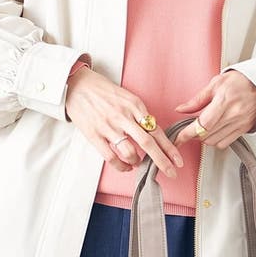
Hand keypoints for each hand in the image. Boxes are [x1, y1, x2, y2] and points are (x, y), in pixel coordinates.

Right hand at [65, 67, 184, 177]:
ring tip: (137, 163)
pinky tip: (125, 166)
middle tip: (171, 172)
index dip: (169, 147)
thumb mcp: (126, 96)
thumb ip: (139, 113)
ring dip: (138, 162)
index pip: (157, 130)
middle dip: (162, 161)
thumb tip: (152, 132)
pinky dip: (121, 166)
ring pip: (130, 152)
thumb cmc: (102, 91)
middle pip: (148, 143)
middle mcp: (124, 116)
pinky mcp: (94, 135)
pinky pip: (111, 157)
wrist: (77, 84)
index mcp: (134, 105)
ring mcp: (109, 126)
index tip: (178, 160)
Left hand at [172, 71, 255, 148]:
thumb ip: (197, 99)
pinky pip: (225, 143)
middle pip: (206, 135)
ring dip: (204, 137)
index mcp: (224, 101)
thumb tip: (182, 109)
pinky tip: (215, 131)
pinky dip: (216, 140)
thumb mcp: (216, 83)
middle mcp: (233, 114)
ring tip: (203, 127)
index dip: (187, 133)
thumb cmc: (241, 81)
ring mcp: (239, 123)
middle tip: (190, 127)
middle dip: (194, 134)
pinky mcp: (244, 129)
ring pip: (214, 141)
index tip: (178, 138)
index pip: (202, 124)